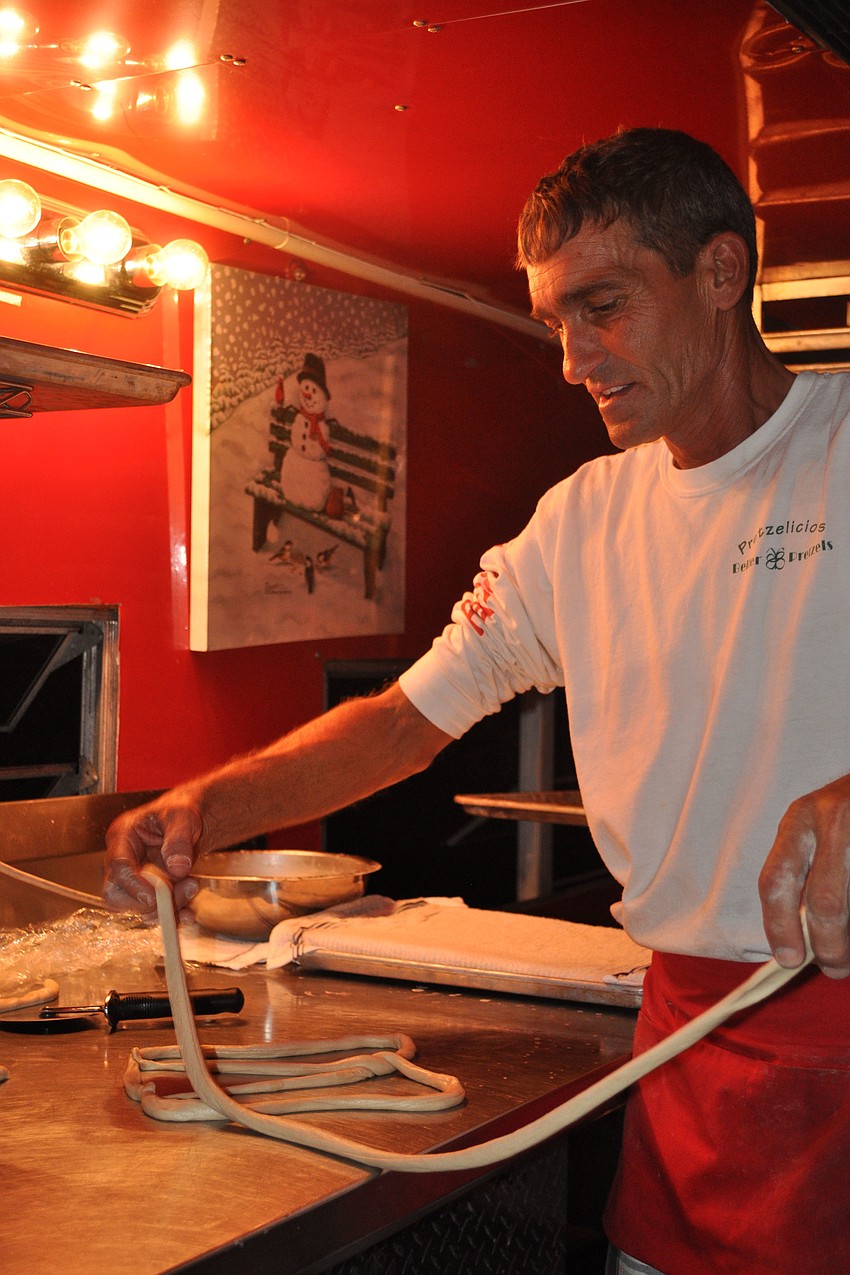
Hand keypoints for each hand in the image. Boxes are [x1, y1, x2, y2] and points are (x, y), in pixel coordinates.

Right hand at [103, 798, 202, 913]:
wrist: (191, 821)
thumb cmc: (181, 811)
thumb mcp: (183, 817)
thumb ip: (179, 840)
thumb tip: (178, 868)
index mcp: (123, 836)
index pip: (118, 866)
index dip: (134, 885)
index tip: (155, 896)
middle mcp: (123, 859)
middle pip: (117, 895)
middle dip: (148, 902)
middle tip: (181, 890)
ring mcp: (134, 877)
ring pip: (137, 907)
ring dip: (166, 907)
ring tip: (192, 886)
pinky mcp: (147, 890)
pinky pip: (153, 911)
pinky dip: (171, 915)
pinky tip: (188, 913)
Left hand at [759, 773, 849, 977]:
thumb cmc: (843, 813)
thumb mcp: (814, 826)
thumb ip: (802, 869)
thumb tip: (796, 938)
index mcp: (800, 819)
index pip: (778, 879)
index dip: (778, 925)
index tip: (788, 958)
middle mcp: (832, 821)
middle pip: (825, 901)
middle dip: (827, 944)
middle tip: (832, 966)